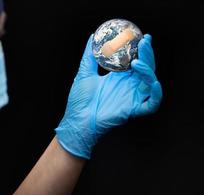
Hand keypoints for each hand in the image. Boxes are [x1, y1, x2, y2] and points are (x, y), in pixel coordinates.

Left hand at [55, 34, 162, 158]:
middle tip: (144, 42)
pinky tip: (154, 83)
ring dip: (148, 70)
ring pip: (150, 82)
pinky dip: (156, 94)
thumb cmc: (80, 100)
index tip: (141, 36)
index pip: (135, 61)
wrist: (77, 120)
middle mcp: (128, 86)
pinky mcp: (133, 110)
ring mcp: (132, 98)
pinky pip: (152, 104)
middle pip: (145, 68)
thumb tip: (92, 37)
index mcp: (118, 78)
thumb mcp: (85, 73)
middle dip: (147, 54)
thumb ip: (90, 55)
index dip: (140, 49)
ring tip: (137, 62)